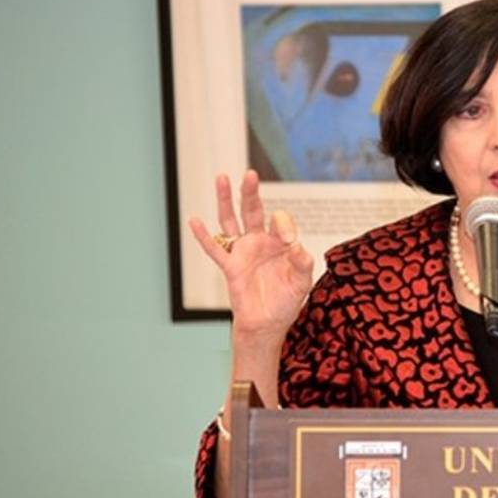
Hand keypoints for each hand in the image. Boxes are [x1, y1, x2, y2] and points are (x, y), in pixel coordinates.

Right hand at [189, 170, 313, 338]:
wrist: (268, 323)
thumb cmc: (286, 301)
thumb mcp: (302, 282)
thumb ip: (302, 263)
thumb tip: (296, 246)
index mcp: (280, 243)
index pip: (279, 221)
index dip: (283, 225)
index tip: (288, 241)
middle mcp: (259, 242)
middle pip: (253, 211)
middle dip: (250, 193)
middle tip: (250, 174)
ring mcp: (243, 252)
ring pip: (231, 221)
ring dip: (226, 201)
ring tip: (222, 178)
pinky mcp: (230, 267)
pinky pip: (215, 249)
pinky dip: (203, 236)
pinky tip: (194, 220)